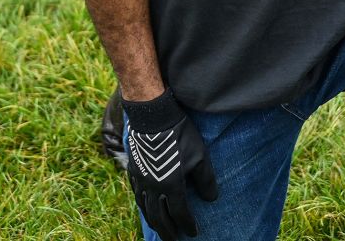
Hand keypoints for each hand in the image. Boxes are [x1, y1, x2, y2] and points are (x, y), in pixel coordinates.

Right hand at [122, 90, 218, 240]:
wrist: (153, 116)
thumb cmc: (180, 135)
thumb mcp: (200, 156)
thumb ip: (206, 180)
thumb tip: (211, 199)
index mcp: (171, 186)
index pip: (180, 213)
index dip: (187, 225)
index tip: (193, 233)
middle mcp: (154, 188)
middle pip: (160, 217)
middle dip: (168, 232)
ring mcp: (141, 180)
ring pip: (146, 209)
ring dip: (154, 223)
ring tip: (160, 231)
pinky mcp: (134, 171)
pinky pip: (137, 196)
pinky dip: (142, 207)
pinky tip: (146, 209)